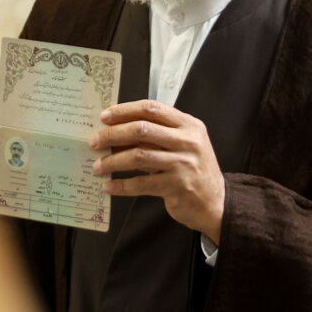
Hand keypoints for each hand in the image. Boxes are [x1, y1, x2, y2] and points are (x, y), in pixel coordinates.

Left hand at [89, 99, 224, 243]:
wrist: (216, 202)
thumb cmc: (193, 170)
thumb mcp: (181, 145)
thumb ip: (156, 136)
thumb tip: (114, 133)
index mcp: (188, 125)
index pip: (152, 108)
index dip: (125, 110)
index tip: (104, 117)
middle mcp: (187, 141)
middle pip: (141, 129)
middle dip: (113, 134)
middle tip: (95, 142)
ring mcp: (184, 164)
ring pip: (138, 156)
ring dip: (113, 161)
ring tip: (98, 166)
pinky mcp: (177, 186)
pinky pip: (141, 183)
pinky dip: (122, 185)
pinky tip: (109, 186)